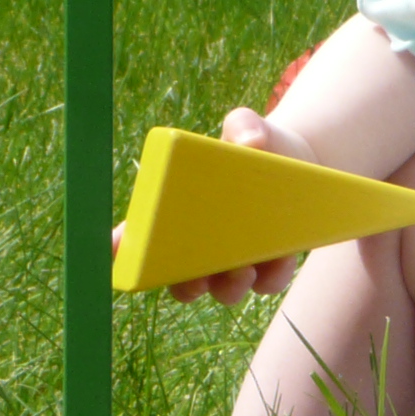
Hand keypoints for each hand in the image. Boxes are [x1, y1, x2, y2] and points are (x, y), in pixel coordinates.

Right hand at [108, 108, 318, 306]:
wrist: (299, 159)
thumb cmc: (254, 143)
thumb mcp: (247, 129)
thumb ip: (243, 125)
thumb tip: (250, 141)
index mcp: (177, 213)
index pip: (139, 237)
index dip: (123, 247)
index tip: (115, 249)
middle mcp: (198, 248)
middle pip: (179, 280)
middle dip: (184, 282)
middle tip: (195, 271)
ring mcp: (233, 263)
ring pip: (224, 290)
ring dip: (230, 286)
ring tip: (243, 268)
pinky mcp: (269, 267)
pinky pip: (267, 282)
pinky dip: (272, 275)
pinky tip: (281, 257)